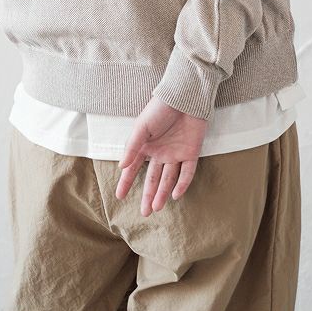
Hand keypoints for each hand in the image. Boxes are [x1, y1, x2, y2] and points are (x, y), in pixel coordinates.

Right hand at [115, 95, 209, 215]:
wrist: (184, 97)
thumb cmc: (160, 109)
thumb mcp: (142, 127)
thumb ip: (132, 147)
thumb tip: (121, 167)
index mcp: (146, 145)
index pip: (133, 168)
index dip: (126, 182)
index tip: (120, 196)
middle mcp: (160, 152)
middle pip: (153, 178)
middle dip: (148, 196)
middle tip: (145, 213)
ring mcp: (176, 153)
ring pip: (168, 179)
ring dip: (162, 193)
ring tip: (156, 208)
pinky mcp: (191, 153)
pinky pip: (187, 172)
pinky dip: (182, 184)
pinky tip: (175, 195)